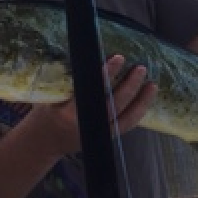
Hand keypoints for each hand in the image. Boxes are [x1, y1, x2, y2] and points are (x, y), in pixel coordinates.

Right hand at [28, 55, 156, 156]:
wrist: (45, 141)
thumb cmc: (46, 113)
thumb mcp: (51, 96)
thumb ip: (69, 82)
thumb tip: (88, 55)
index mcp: (69, 114)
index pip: (92, 91)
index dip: (107, 74)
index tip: (118, 58)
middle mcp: (88, 126)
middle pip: (114, 105)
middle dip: (129, 86)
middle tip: (140, 68)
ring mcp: (99, 134)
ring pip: (126, 118)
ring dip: (141, 101)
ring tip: (152, 84)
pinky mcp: (107, 138)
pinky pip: (127, 125)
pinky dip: (139, 111)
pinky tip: (146, 99)